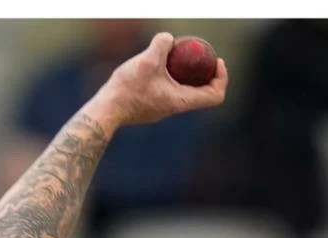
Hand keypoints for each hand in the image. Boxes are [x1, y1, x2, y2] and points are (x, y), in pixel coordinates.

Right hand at [92, 32, 227, 127]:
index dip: (221, 78)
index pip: (214, 95)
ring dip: (187, 76)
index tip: (217, 62)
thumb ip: (161, 45)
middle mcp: (175, 108)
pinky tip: (158, 66)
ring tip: (179, 58)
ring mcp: (163, 109)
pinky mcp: (151, 107)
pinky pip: (169, 92)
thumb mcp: (147, 60)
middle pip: (202, 93)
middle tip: (202, 56)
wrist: (106, 110)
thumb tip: (169, 38)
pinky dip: (172, 79)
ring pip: (184, 92)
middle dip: (206, 74)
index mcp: (181, 100)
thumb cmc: (127, 89)